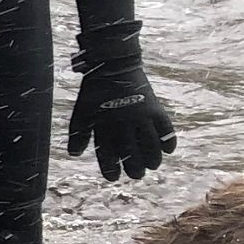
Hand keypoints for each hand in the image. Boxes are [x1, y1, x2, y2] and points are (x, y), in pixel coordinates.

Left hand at [67, 55, 176, 181]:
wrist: (113, 66)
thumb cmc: (95, 91)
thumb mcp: (82, 111)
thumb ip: (79, 132)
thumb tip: (74, 154)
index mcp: (104, 124)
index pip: (107, 152)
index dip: (110, 167)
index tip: (113, 178)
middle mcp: (123, 122)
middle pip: (131, 151)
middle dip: (134, 167)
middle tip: (137, 176)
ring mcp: (141, 115)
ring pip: (150, 143)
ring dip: (153, 157)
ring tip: (153, 166)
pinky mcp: (154, 107)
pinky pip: (165, 127)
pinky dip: (169, 139)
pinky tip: (169, 151)